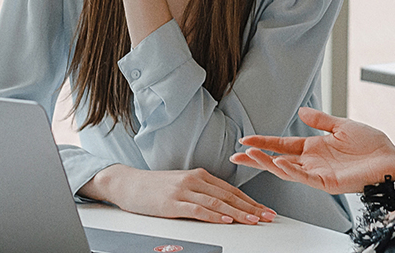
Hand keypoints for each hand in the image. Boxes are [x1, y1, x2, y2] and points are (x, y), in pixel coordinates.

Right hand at [77, 165, 276, 224]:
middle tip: (267, 216)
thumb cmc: (153, 187)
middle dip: (251, 207)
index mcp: (199, 175)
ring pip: (218, 202)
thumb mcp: (182, 184)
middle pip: (229, 196)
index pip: (231, 189)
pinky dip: (215, 216)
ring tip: (253, 220)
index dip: (250, 200)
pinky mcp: (172, 203)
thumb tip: (224, 204)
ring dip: (238, 212)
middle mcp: (194, 180)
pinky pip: (198, 210)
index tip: (264, 209)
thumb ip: (202, 191)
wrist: (127, 183)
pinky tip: (226, 220)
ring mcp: (183, 191)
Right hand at [229, 107, 394, 194]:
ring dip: (267, 163)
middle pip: (278, 159)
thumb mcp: (342, 126)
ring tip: (250, 155)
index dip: (263, 142)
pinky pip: (304, 177)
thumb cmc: (373, 145)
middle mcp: (313, 162)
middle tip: (236, 155)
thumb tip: (302, 112)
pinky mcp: (328, 183)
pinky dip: (290, 171)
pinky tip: (277, 163)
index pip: (282, 144)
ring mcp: (319, 174)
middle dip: (256, 157)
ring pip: (286, 170)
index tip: (244, 139)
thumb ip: (321, 120)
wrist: (392, 159)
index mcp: (314, 148)